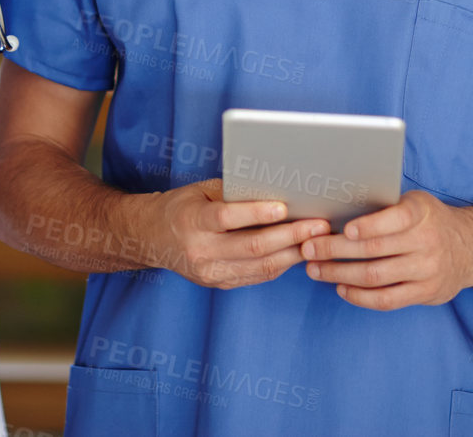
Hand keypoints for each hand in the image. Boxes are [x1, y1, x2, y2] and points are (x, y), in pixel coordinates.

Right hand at [148, 179, 328, 289]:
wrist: (153, 239)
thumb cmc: (183, 207)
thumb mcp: (202, 191)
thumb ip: (234, 193)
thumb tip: (277, 190)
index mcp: (194, 221)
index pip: (228, 217)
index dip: (258, 213)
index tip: (285, 207)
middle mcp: (202, 251)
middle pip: (253, 246)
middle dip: (291, 236)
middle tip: (319, 225)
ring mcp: (211, 273)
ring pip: (261, 266)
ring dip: (294, 253)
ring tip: (318, 240)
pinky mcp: (221, 284)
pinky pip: (258, 275)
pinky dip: (282, 263)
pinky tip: (299, 251)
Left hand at [299, 189, 472, 309]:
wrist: (472, 248)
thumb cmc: (430, 220)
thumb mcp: (416, 203)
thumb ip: (386, 208)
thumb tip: (336, 207)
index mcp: (422, 213)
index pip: (396, 219)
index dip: (370, 225)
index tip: (344, 228)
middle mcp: (426, 242)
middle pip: (374, 250)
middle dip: (335, 250)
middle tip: (308, 249)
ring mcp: (427, 271)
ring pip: (375, 276)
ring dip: (339, 273)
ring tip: (314, 269)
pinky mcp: (425, 294)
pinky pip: (387, 300)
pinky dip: (360, 296)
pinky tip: (341, 288)